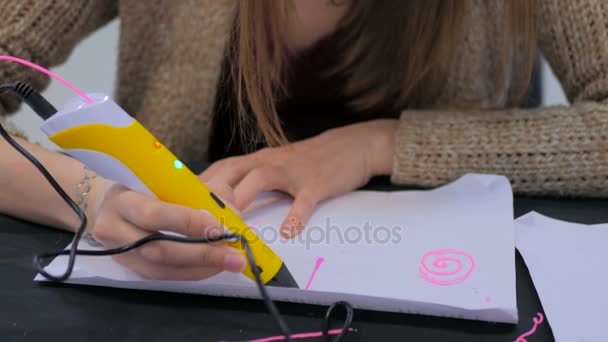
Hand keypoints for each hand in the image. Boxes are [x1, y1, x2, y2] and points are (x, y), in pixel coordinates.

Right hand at [86, 178, 246, 279]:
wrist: (102, 202)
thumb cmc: (141, 186)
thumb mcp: (164, 181)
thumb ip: (197, 194)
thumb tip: (232, 216)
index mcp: (122, 199)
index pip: (156, 214)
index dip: (189, 223)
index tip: (222, 229)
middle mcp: (114, 229)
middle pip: (159, 249)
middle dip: (202, 254)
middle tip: (235, 257)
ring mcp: (118, 253)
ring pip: (160, 269)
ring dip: (200, 268)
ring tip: (229, 263)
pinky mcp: (128, 267)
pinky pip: (161, 276)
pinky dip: (190, 272)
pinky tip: (211, 267)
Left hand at [200, 119, 396, 237]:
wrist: (351, 146)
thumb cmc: (310, 161)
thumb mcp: (278, 166)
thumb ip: (254, 182)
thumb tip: (226, 204)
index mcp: (258, 159)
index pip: (221, 168)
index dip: (199, 185)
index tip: (180, 203)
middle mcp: (270, 161)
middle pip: (232, 171)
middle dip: (211, 192)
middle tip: (197, 217)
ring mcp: (293, 171)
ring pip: (260, 181)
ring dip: (241, 202)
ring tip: (229, 225)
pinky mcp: (316, 183)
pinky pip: (303, 201)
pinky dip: (295, 217)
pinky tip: (287, 233)